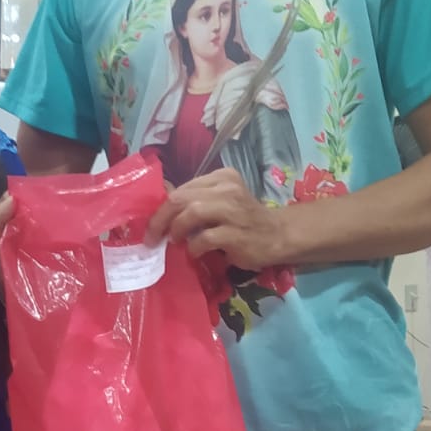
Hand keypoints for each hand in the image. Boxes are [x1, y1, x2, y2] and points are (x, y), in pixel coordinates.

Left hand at [145, 168, 290, 270]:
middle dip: (161, 219)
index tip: (152, 224)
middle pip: (181, 198)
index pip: (182, 187)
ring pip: (192, 212)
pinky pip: (205, 238)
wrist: (278, 235)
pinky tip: (194, 252)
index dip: (161, 207)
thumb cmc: (244, 220)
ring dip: (177, 229)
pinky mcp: (236, 233)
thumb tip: (160, 209)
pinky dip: (194, 247)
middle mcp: (227, 189)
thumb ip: (197, 200)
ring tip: (174, 241)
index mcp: (221, 177)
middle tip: (153, 237)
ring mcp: (233, 210)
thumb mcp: (222, 201)